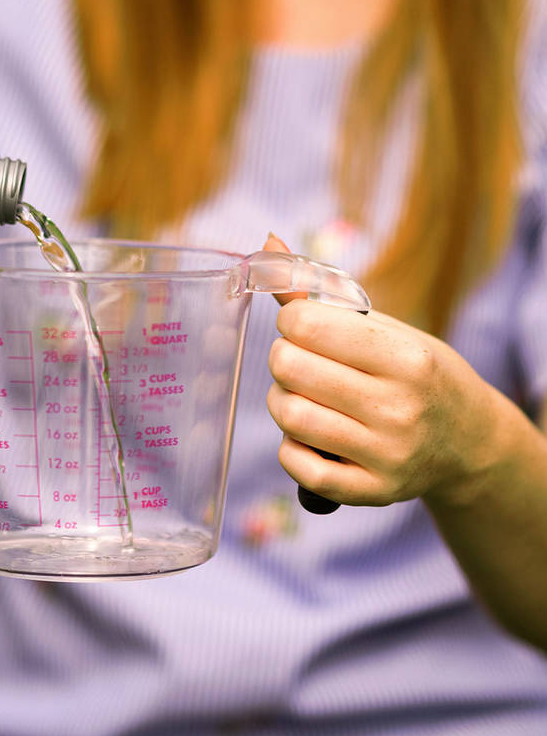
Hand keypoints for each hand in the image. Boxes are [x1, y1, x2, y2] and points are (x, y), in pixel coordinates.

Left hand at [265, 291, 508, 508]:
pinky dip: (290, 447)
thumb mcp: (384, 328)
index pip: (306, 325)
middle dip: (284, 358)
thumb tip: (267, 244)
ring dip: (281, 400)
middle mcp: (399, 409)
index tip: (306, 328)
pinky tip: (311, 435)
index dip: (292, 321)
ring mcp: (386, 455)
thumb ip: (316, 294)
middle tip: (302, 362)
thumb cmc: (414, 373)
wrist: (467, 441)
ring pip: (288, 416)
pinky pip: (297, 466)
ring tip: (304, 395)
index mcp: (405, 359)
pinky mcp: (371, 491)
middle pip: (289, 368)